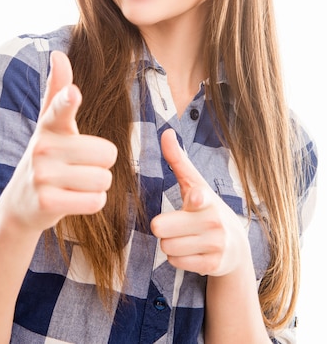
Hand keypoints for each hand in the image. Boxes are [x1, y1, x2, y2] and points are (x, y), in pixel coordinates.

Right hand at [0, 50, 117, 231]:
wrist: (20, 203)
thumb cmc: (46, 155)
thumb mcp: (50, 123)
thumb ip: (57, 89)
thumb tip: (58, 53)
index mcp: (49, 125)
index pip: (59, 107)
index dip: (67, 100)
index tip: (73, 93)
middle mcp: (43, 148)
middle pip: (107, 153)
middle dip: (101, 163)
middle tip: (79, 166)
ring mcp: (42, 176)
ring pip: (104, 179)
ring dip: (97, 185)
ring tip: (74, 183)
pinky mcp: (48, 203)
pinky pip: (96, 201)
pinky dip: (92, 202)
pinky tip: (73, 199)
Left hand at [150, 129, 249, 276]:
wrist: (236, 245)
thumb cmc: (205, 208)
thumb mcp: (194, 183)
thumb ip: (177, 160)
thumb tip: (166, 132)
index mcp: (206, 198)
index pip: (200, 198)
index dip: (196, 199)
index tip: (196, 199)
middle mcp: (213, 221)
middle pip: (162, 229)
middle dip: (163, 228)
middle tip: (175, 224)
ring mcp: (215, 244)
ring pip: (167, 247)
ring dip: (169, 244)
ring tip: (184, 237)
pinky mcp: (213, 265)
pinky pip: (175, 263)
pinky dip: (177, 258)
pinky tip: (191, 251)